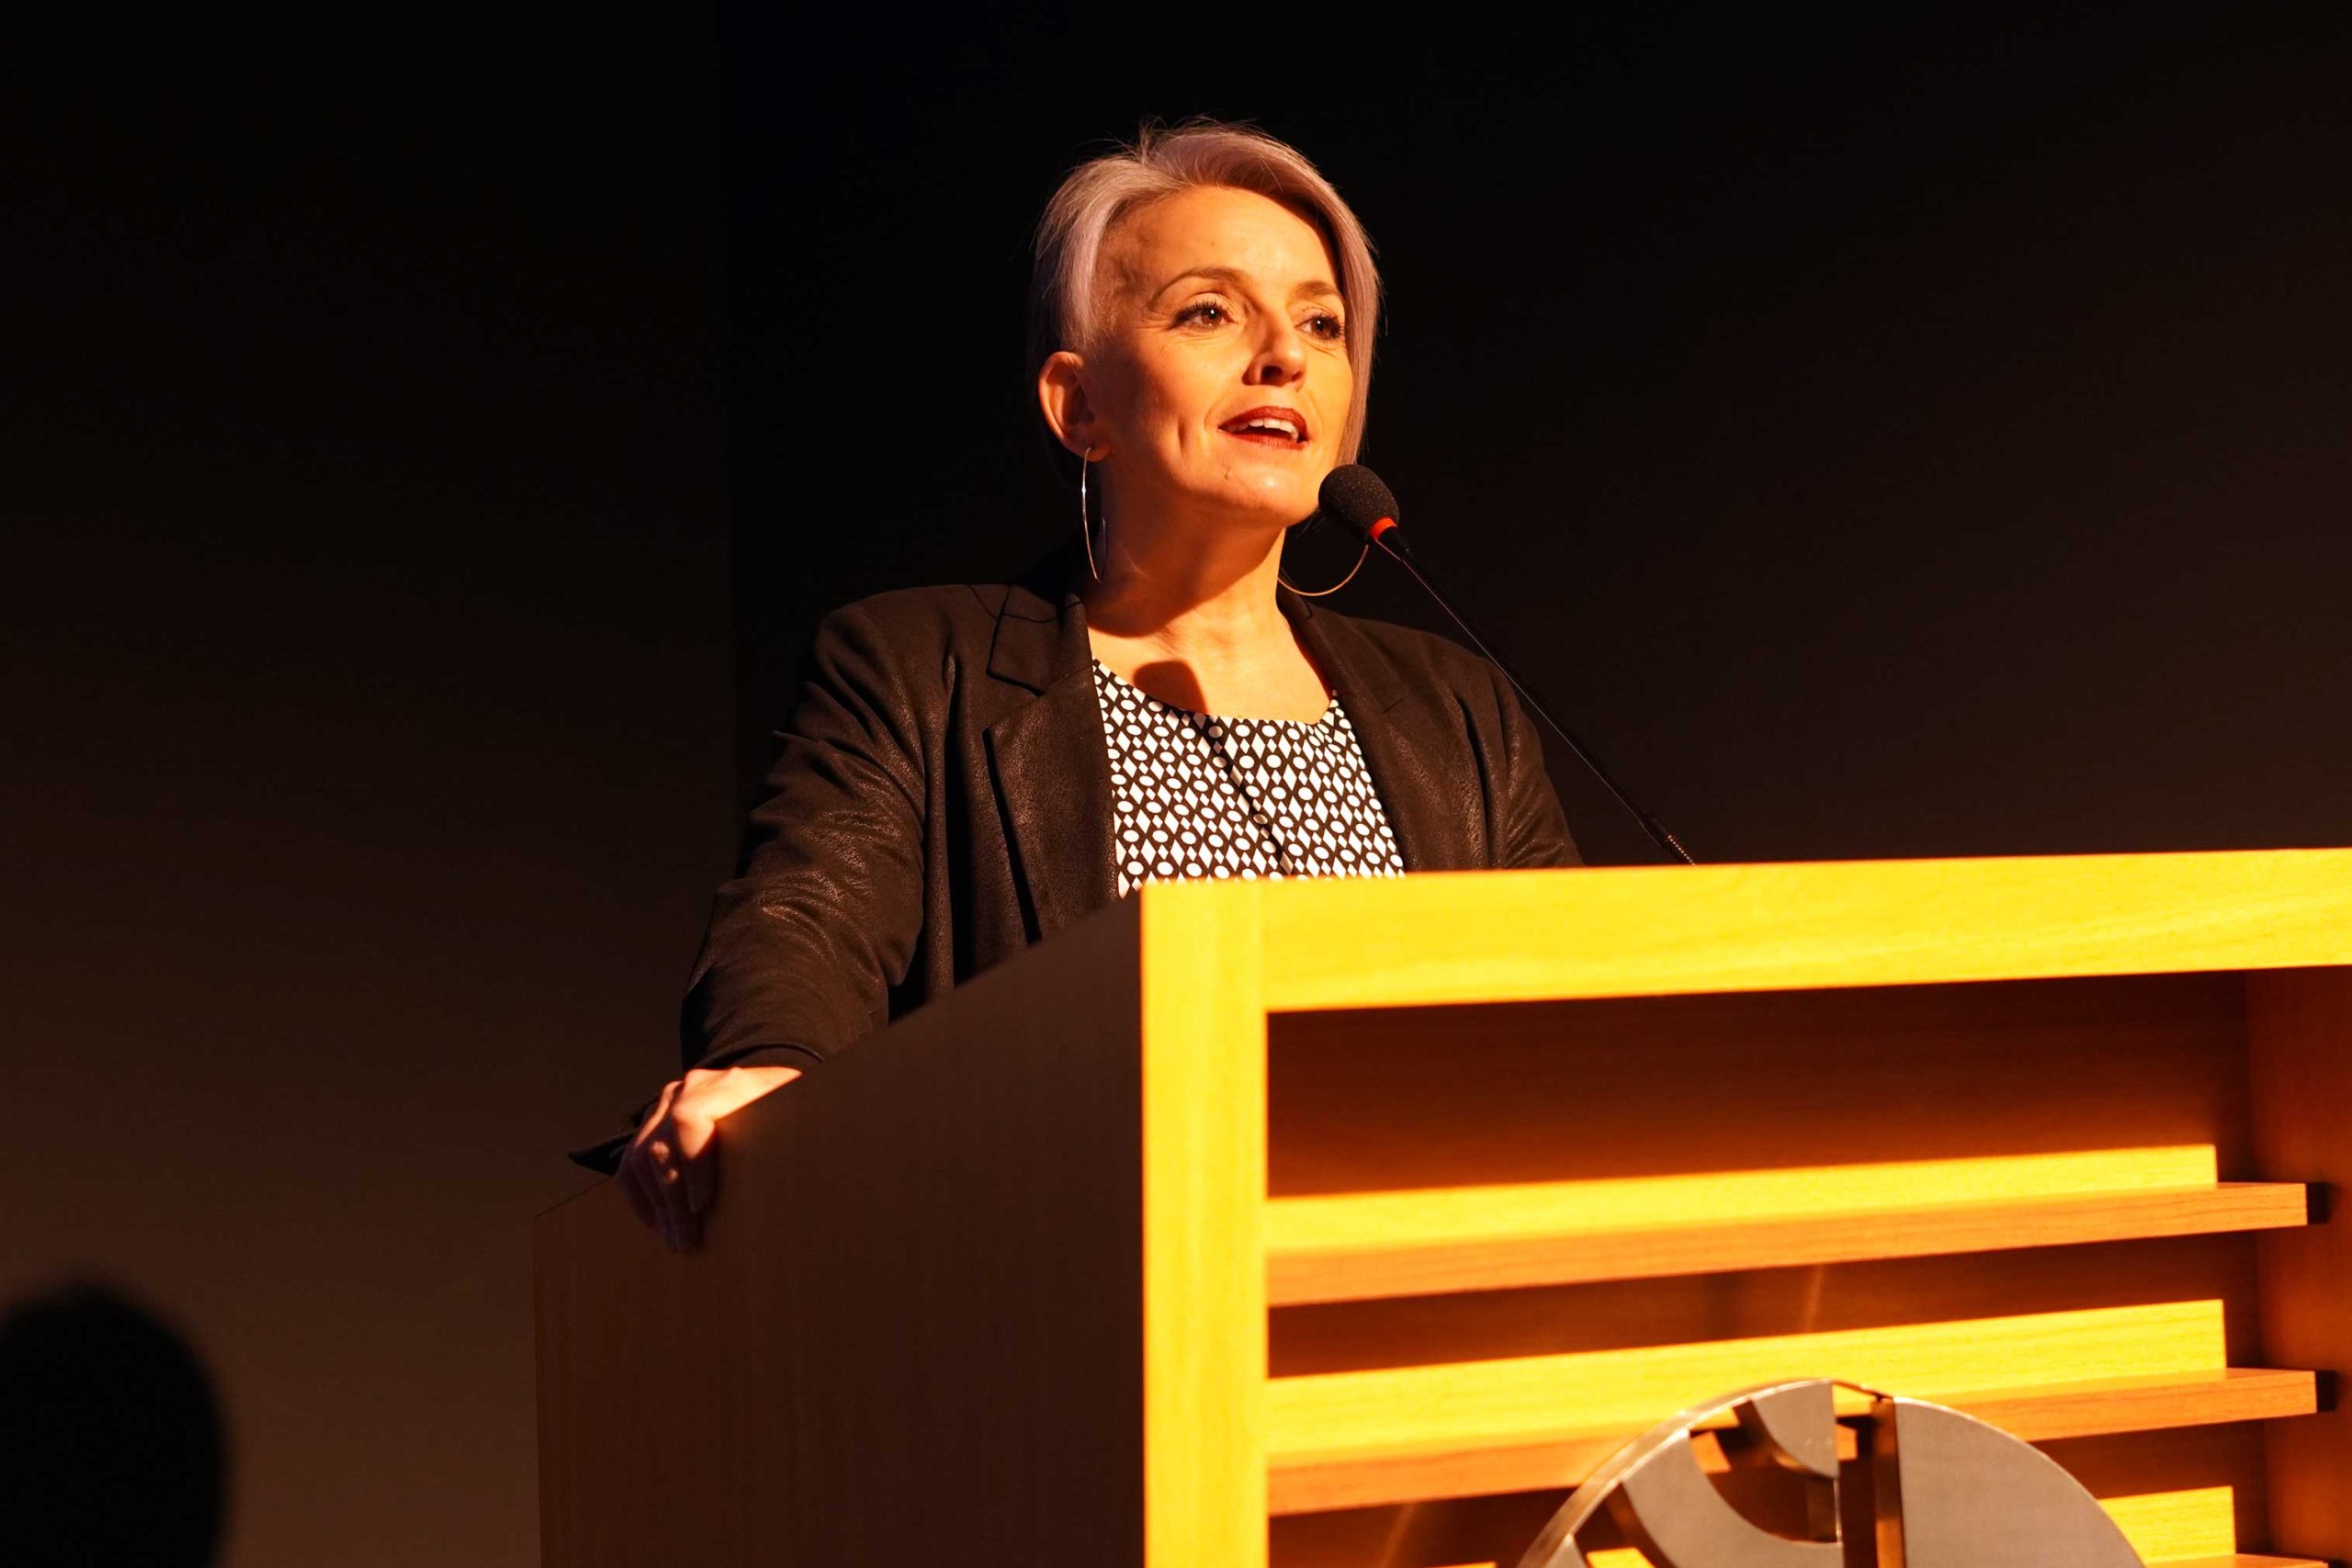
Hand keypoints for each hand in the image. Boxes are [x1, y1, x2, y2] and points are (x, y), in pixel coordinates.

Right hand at [616, 1064, 801, 1250]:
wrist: (778, 1090)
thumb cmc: (797, 1115)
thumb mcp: (804, 1119)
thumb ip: (799, 1140)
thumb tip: (802, 1187)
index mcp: (732, 1084)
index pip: (690, 1118)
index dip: (691, 1165)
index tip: (703, 1205)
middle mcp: (693, 1087)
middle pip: (662, 1146)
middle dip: (673, 1202)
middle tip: (686, 1242)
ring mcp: (668, 1101)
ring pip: (641, 1157)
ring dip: (656, 1205)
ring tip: (675, 1238)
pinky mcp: (655, 1119)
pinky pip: (631, 1161)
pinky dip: (641, 1196)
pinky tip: (659, 1223)